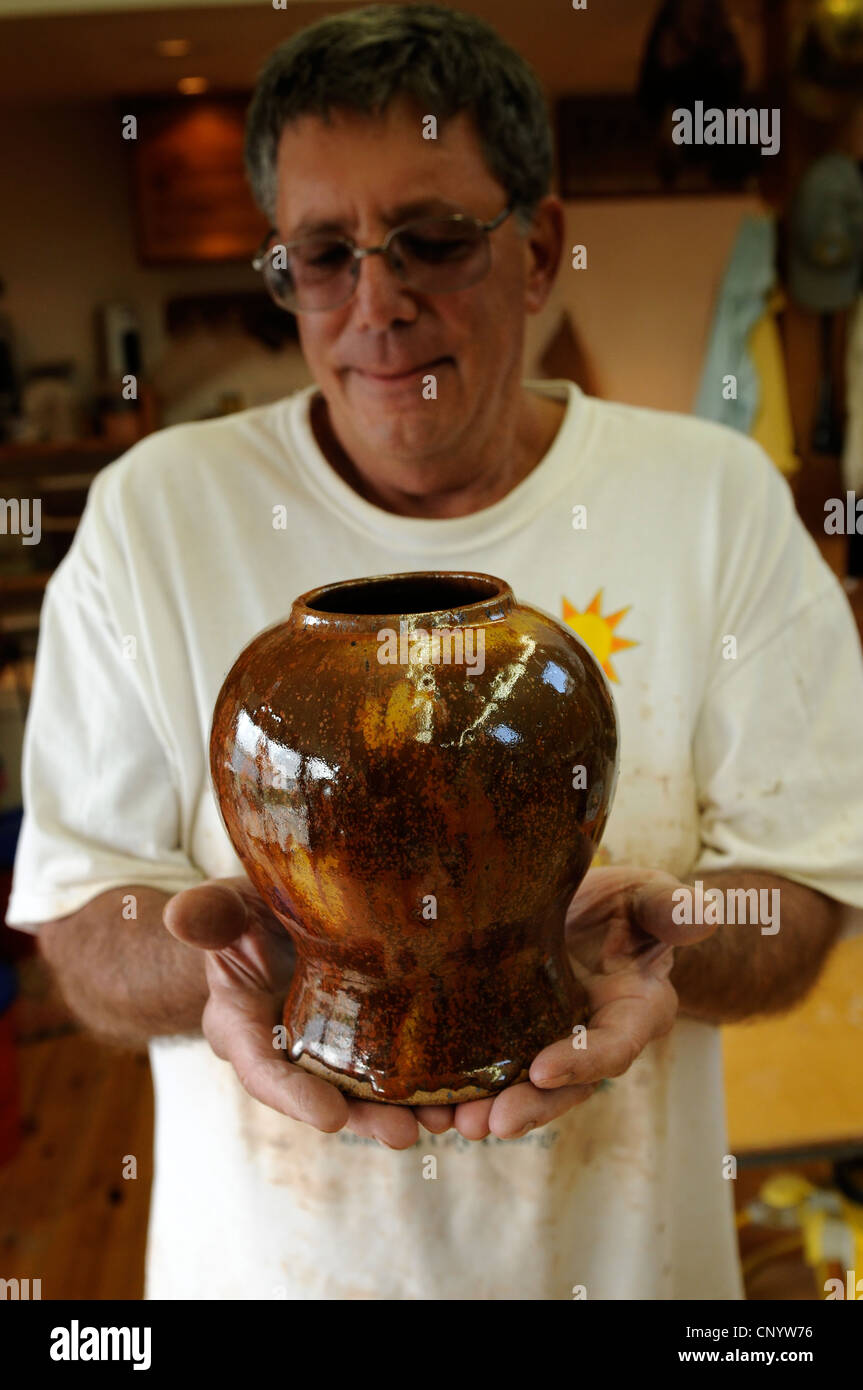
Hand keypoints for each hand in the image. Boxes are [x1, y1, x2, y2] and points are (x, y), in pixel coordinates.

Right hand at [163, 877, 453, 1148]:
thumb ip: (208, 915)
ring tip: (449, 1121)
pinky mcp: (366, 1038)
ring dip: (405, 1109)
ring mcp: (328, 1050)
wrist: (272, 920)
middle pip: (322, 1096)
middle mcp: (285, 1051)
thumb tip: (180, 915)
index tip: (331, 1117)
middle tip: (402, 1134)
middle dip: (363, 1118)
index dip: (294, 1095)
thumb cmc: (242, 916)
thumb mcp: (224, 910)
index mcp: (241, 1025)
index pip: (262, 1069)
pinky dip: (426, 1081)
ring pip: (365, 1091)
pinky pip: (395, 1067)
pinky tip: (465, 1089)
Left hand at [447, 865, 716, 1141]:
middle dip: (527, 1107)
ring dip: (485, 1109)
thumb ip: (670, 910)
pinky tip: (421, 1101)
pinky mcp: (507, 1039)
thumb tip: (702, 914)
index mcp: (634, 1012)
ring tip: (448, 1122)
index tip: (543, 1069)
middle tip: (487, 1123)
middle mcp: (590, 1041)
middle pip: (562, 1086)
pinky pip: (484, 1071)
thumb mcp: (649, 898)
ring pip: (519, 1088)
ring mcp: (546, 1044)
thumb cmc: (626, 905)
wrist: (584, 908)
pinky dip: (456, 1089)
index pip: (613, 1046)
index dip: (582, 1061)